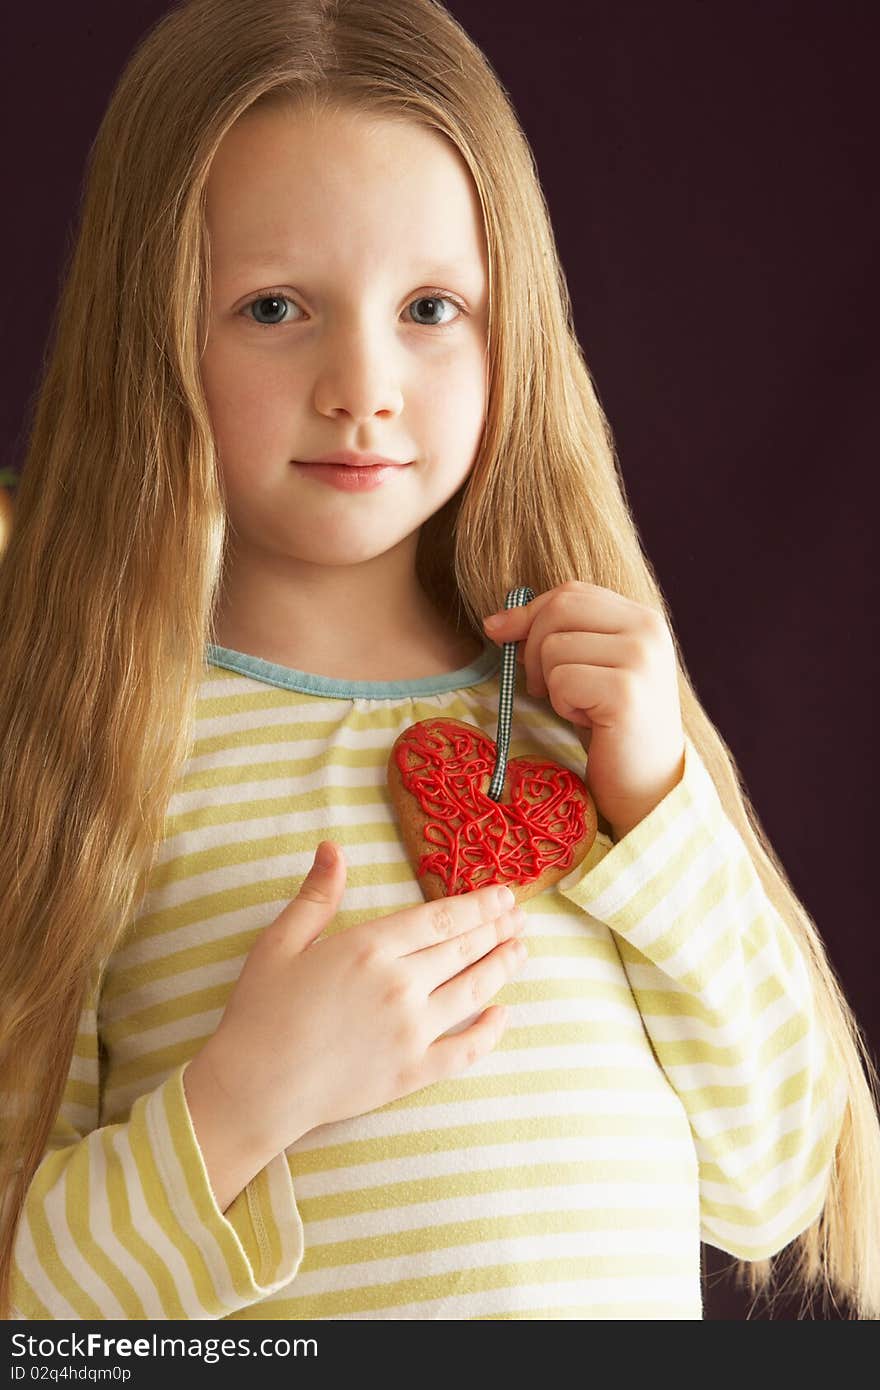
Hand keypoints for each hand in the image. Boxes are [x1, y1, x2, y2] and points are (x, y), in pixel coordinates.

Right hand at [196, 844, 528, 1157]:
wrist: (254, 1087)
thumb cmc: (261, 1011)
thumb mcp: (281, 942)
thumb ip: (317, 895)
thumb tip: (333, 847)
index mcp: (370, 948)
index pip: (441, 918)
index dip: (478, 905)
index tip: (503, 895)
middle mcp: (400, 985)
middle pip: (464, 949)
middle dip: (497, 929)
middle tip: (519, 917)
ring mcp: (411, 1031)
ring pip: (473, 992)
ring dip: (502, 968)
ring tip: (521, 951)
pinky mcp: (413, 1072)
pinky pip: (466, 1050)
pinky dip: (491, 1032)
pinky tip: (504, 1015)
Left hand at [483, 580, 684, 840]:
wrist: (649, 784)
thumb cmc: (611, 726)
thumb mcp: (588, 668)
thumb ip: (559, 635)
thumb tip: (496, 622)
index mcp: (642, 618)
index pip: (571, 592)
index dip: (529, 612)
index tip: (499, 633)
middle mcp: (648, 629)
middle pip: (559, 609)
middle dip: (533, 647)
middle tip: (543, 687)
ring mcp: (641, 658)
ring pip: (553, 647)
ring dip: (553, 685)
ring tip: (582, 708)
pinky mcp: (625, 691)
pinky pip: (561, 681)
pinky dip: (563, 706)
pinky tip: (590, 723)